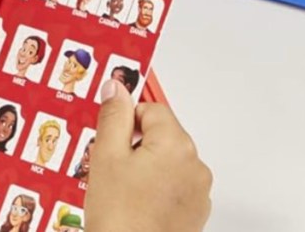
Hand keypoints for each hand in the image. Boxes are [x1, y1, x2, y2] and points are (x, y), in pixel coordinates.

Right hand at [86, 80, 211, 231]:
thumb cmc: (120, 217)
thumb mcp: (106, 156)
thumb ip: (113, 116)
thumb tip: (117, 88)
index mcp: (176, 144)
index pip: (153, 108)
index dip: (127, 120)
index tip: (111, 137)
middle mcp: (195, 164)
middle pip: (163, 135)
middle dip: (137, 145)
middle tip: (113, 169)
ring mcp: (198, 190)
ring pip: (169, 161)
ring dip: (147, 168)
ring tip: (124, 191)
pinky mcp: (195, 211)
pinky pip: (176, 186)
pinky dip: (158, 189)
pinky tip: (137, 205)